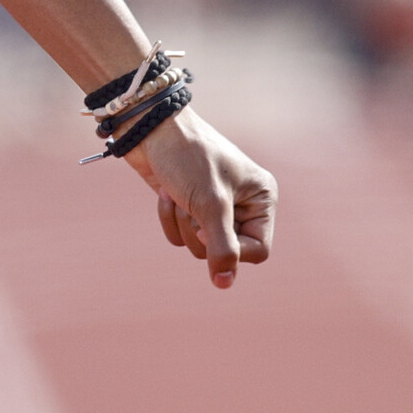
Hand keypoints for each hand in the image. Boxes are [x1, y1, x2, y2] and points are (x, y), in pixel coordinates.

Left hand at [123, 110, 274, 289]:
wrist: (150, 128)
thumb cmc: (188, 157)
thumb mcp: (210, 204)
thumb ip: (222, 248)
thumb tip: (224, 284)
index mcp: (262, 198)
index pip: (258, 251)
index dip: (230, 248)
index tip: (208, 228)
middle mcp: (243, 204)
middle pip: (226, 251)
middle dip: (199, 230)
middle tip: (191, 202)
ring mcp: (215, 207)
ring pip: (199, 246)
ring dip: (182, 222)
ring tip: (178, 193)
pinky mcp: (190, 207)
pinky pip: (180, 235)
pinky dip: (168, 218)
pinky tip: (166, 192)